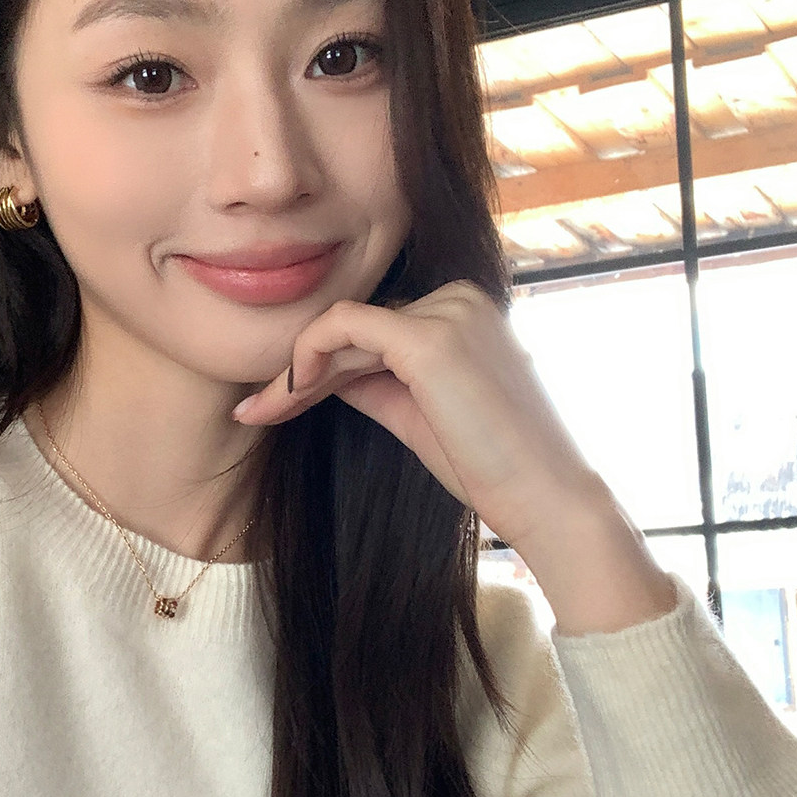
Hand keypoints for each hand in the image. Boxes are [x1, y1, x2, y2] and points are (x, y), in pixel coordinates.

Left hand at [231, 280, 676, 631]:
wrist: (545, 500)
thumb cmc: (491, 467)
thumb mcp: (418, 414)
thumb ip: (375, 384)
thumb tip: (322, 375)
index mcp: (465, 312)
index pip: (374, 328)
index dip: (319, 365)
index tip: (273, 403)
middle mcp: (460, 297)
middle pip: (355, 328)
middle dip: (298, 371)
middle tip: (251, 411)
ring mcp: (448, 311)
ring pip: (344, 330)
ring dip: (296, 372)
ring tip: (258, 412)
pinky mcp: (430, 338)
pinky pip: (344, 327)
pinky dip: (307, 356)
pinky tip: (286, 393)